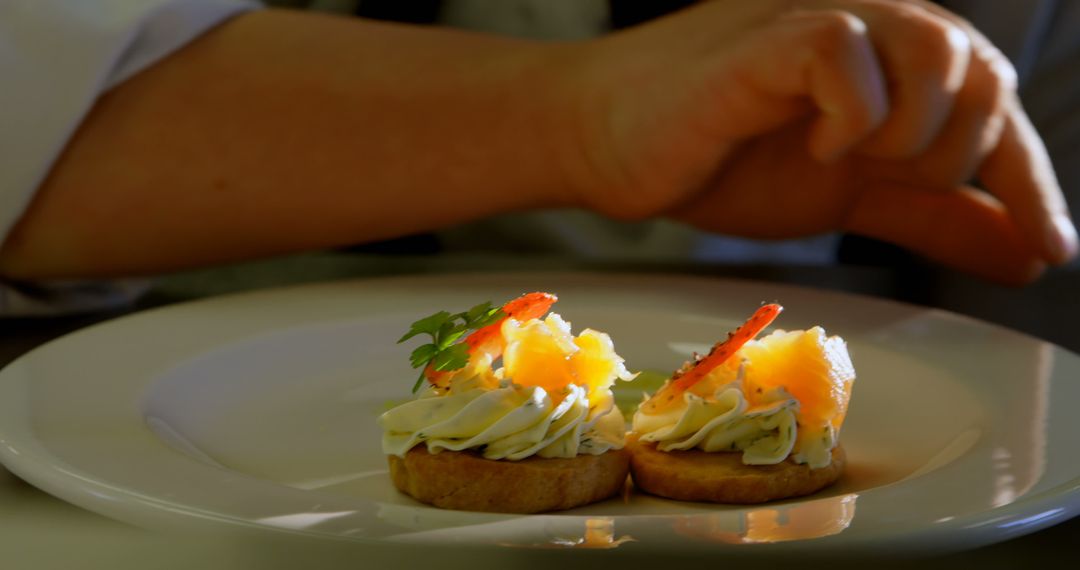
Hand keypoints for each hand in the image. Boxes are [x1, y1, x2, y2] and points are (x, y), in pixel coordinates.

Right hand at [563, 0, 1076, 283]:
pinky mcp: (764, 41)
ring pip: (935, 47)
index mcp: (892, 59)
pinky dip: (850, 116)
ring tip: (849, 162)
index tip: (1050, 250)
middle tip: (886, 184)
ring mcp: (816, 24)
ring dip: (914, 133)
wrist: (608, 143)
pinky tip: (813, 145)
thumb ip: (930, 215)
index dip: (1029, 180)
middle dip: (958, 156)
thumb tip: (1022, 255)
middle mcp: (868, 26)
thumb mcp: (847, 196)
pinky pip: (847, 54)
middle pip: (984, 70)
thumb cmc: (716, 158)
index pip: (995, 102)